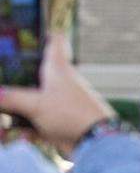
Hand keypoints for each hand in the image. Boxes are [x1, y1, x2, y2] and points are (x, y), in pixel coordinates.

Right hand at [0, 34, 113, 155]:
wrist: (96, 143)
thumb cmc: (72, 114)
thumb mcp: (35, 104)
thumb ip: (10, 98)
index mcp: (57, 68)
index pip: (56, 40)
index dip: (45, 32)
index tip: (31, 29)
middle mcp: (58, 82)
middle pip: (34, 71)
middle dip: (15, 76)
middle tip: (3, 78)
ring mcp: (57, 102)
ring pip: (29, 99)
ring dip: (13, 107)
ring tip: (3, 115)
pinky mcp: (56, 122)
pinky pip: (31, 121)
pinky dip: (20, 127)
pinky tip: (9, 134)